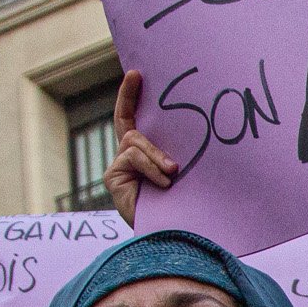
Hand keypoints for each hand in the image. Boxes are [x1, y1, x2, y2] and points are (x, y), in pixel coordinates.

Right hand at [101, 71, 172, 225]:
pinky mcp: (113, 178)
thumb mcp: (180, 172)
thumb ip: (175, 154)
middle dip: (129, 97)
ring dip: (156, 155)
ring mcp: (119, 167)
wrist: (170, 233)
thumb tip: (194, 133)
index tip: (135, 73)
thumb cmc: (182, 204)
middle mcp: (128, 156)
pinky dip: (150, 168)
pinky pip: (132, 159)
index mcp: (145, 152)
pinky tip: (164, 181)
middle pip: (127, 123)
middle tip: (136, 76)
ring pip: (135, 143)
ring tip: (173, 171)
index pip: (133, 118)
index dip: (130, 96)